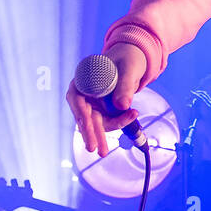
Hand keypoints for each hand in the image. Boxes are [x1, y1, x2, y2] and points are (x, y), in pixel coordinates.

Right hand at [66, 42, 147, 157]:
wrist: (133, 60)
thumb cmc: (127, 59)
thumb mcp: (128, 68)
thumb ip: (125, 85)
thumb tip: (122, 106)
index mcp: (82, 81)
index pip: (77, 100)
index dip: (81, 114)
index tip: (87, 124)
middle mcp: (84, 95)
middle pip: (85, 117)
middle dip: (91, 133)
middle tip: (94, 149)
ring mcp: (93, 104)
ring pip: (96, 124)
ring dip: (102, 136)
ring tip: (105, 151)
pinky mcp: (103, 110)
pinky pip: (109, 121)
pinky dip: (120, 122)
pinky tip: (132, 115)